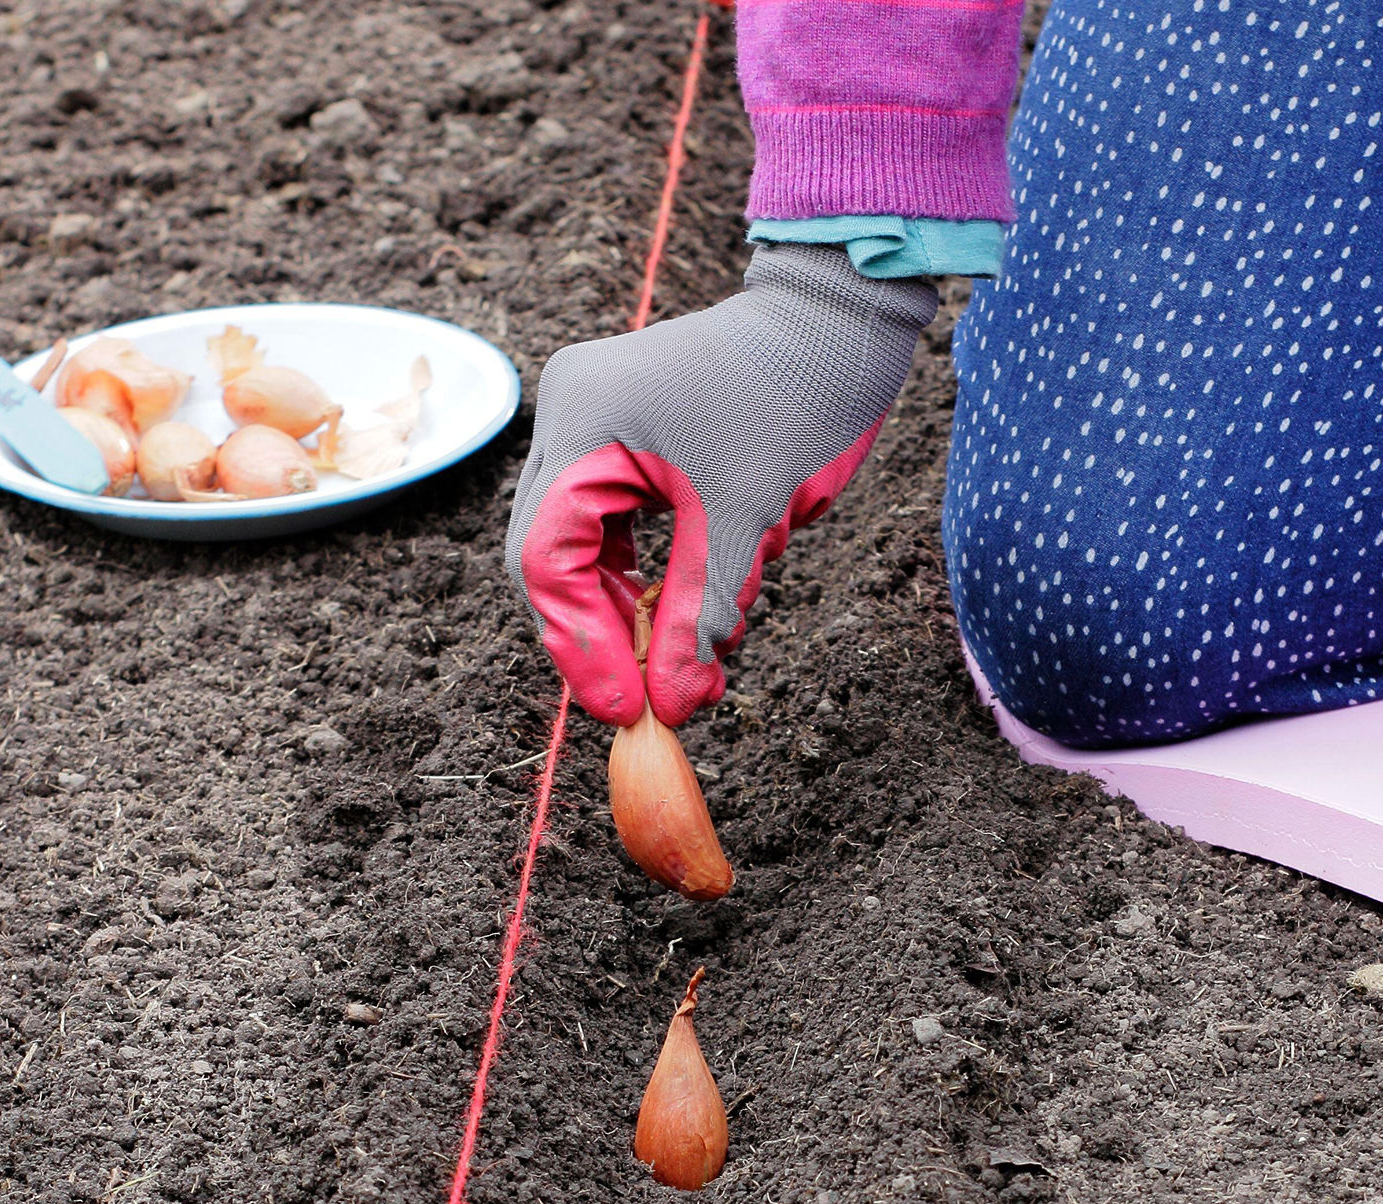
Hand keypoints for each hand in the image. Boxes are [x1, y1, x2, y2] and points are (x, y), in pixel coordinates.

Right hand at [505, 244, 934, 725]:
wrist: (837, 316)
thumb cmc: (797, 395)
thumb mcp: (746, 520)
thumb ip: (696, 616)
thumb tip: (670, 706)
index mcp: (585, 420)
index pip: (545, 557)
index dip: (580, 643)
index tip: (626, 708)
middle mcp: (570, 415)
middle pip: (549, 556)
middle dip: (600, 634)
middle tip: (650, 698)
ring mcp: (592, 421)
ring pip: (580, 548)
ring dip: (625, 611)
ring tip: (683, 661)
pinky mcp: (623, 435)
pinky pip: (612, 527)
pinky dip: (644, 578)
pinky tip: (681, 611)